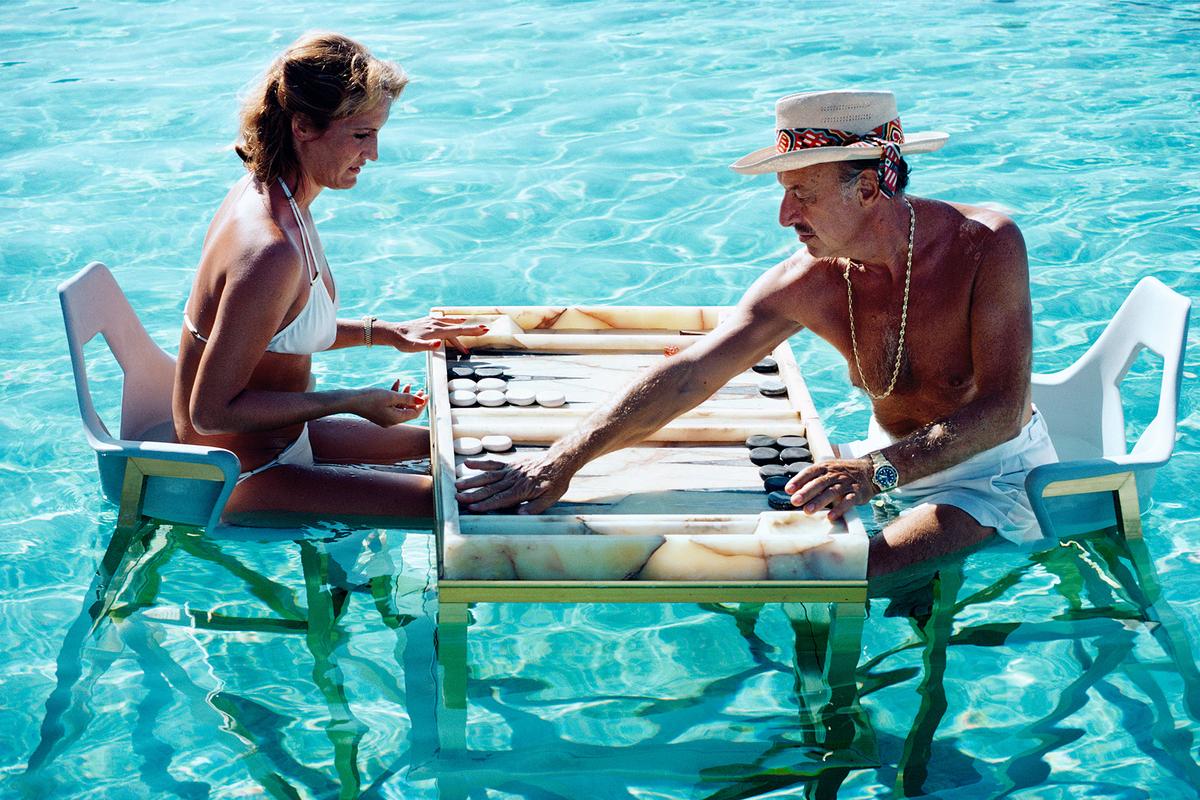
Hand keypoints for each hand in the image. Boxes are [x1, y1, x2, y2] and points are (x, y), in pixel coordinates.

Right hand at [349, 381, 426, 426]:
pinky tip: (396, 384)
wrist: (350, 400)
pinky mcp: (379, 413)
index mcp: (396, 419)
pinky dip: (394, 396)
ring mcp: (384, 418)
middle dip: (414, 399)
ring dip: (404, 395)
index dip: (422, 404)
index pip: (414, 413)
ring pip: (399, 406)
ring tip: (408, 384)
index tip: (427, 394)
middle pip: (408, 410)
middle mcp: (391, 421)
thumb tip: (421, 400)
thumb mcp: (391, 396)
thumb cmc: (370, 398)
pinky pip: (391, 405)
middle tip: (420, 389)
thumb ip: (407, 398)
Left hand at [377, 316, 488, 354]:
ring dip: (465, 328)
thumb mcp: (413, 347)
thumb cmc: (403, 342)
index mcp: (436, 331)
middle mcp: (436, 325)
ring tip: (476, 329)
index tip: (483, 329)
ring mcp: (433, 322)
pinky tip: (458, 322)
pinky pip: (446, 322)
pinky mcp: (429, 322)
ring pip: (453, 325)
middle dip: (472, 329)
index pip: (457, 331)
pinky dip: (455, 323)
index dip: (471, 331)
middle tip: (486, 330)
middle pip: (458, 327)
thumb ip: (426, 346)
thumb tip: (439, 344)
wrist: (392, 332)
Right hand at [454, 451, 573, 513]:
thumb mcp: (550, 498)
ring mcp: (510, 471)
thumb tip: (519, 516)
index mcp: (521, 490)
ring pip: (487, 476)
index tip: (471, 507)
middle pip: (489, 488)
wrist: (559, 460)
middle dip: (472, 494)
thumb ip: (534, 508)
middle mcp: (512, 480)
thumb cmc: (555, 481)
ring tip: (457, 484)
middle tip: (457, 497)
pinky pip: (493, 464)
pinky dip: (480, 463)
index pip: (499, 499)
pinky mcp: (510, 464)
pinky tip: (467, 464)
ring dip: (472, 481)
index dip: (485, 504)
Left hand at [784, 458, 875, 521]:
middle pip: (819, 483)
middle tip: (794, 501)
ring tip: (807, 511)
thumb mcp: (828, 470)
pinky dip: (839, 509)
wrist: (870, 470)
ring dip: (819, 502)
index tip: (788, 490)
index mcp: (826, 467)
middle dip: (806, 492)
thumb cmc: (843, 473)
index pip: (810, 472)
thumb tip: (793, 492)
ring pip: (832, 492)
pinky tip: (830, 516)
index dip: (799, 480)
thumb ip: (813, 479)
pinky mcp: (857, 493)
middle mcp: (835, 474)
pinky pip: (848, 501)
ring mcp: (847, 483)